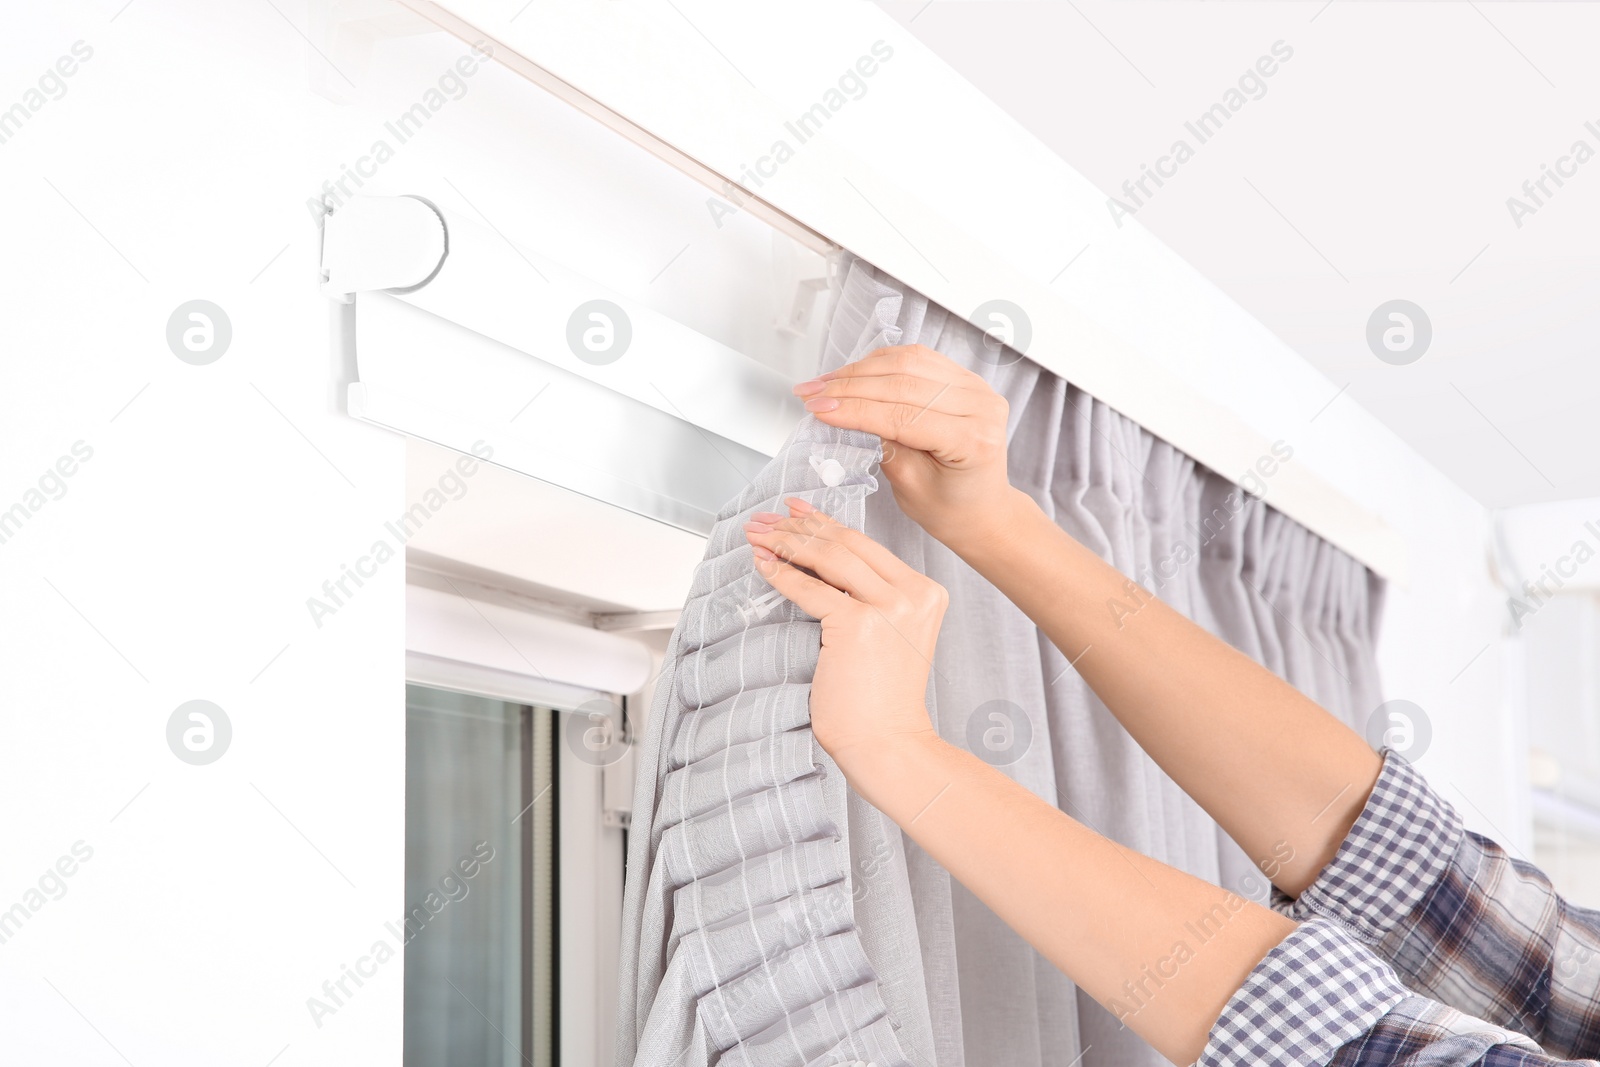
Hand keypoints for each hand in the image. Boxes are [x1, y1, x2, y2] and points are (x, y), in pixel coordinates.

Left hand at [743, 497, 944, 771]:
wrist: (887, 742)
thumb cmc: (880, 699)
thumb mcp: (888, 634)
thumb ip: (868, 596)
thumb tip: (816, 557)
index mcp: (925, 591)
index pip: (866, 545)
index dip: (825, 523)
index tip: (796, 511)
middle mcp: (912, 593)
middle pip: (846, 542)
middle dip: (799, 526)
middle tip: (767, 519)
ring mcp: (889, 607)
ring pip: (828, 557)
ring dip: (786, 542)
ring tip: (759, 536)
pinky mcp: (859, 625)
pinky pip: (809, 589)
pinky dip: (781, 574)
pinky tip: (763, 564)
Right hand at [792, 344, 1016, 550]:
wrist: (981, 508)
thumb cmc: (951, 508)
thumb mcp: (910, 488)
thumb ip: (884, 447)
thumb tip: (847, 411)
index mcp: (973, 440)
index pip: (903, 415)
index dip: (855, 409)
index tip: (817, 409)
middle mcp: (981, 405)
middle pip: (904, 382)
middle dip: (849, 387)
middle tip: (810, 394)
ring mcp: (976, 386)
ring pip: (908, 362)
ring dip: (859, 370)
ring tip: (824, 383)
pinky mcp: (964, 378)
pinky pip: (917, 358)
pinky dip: (880, 363)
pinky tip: (852, 373)